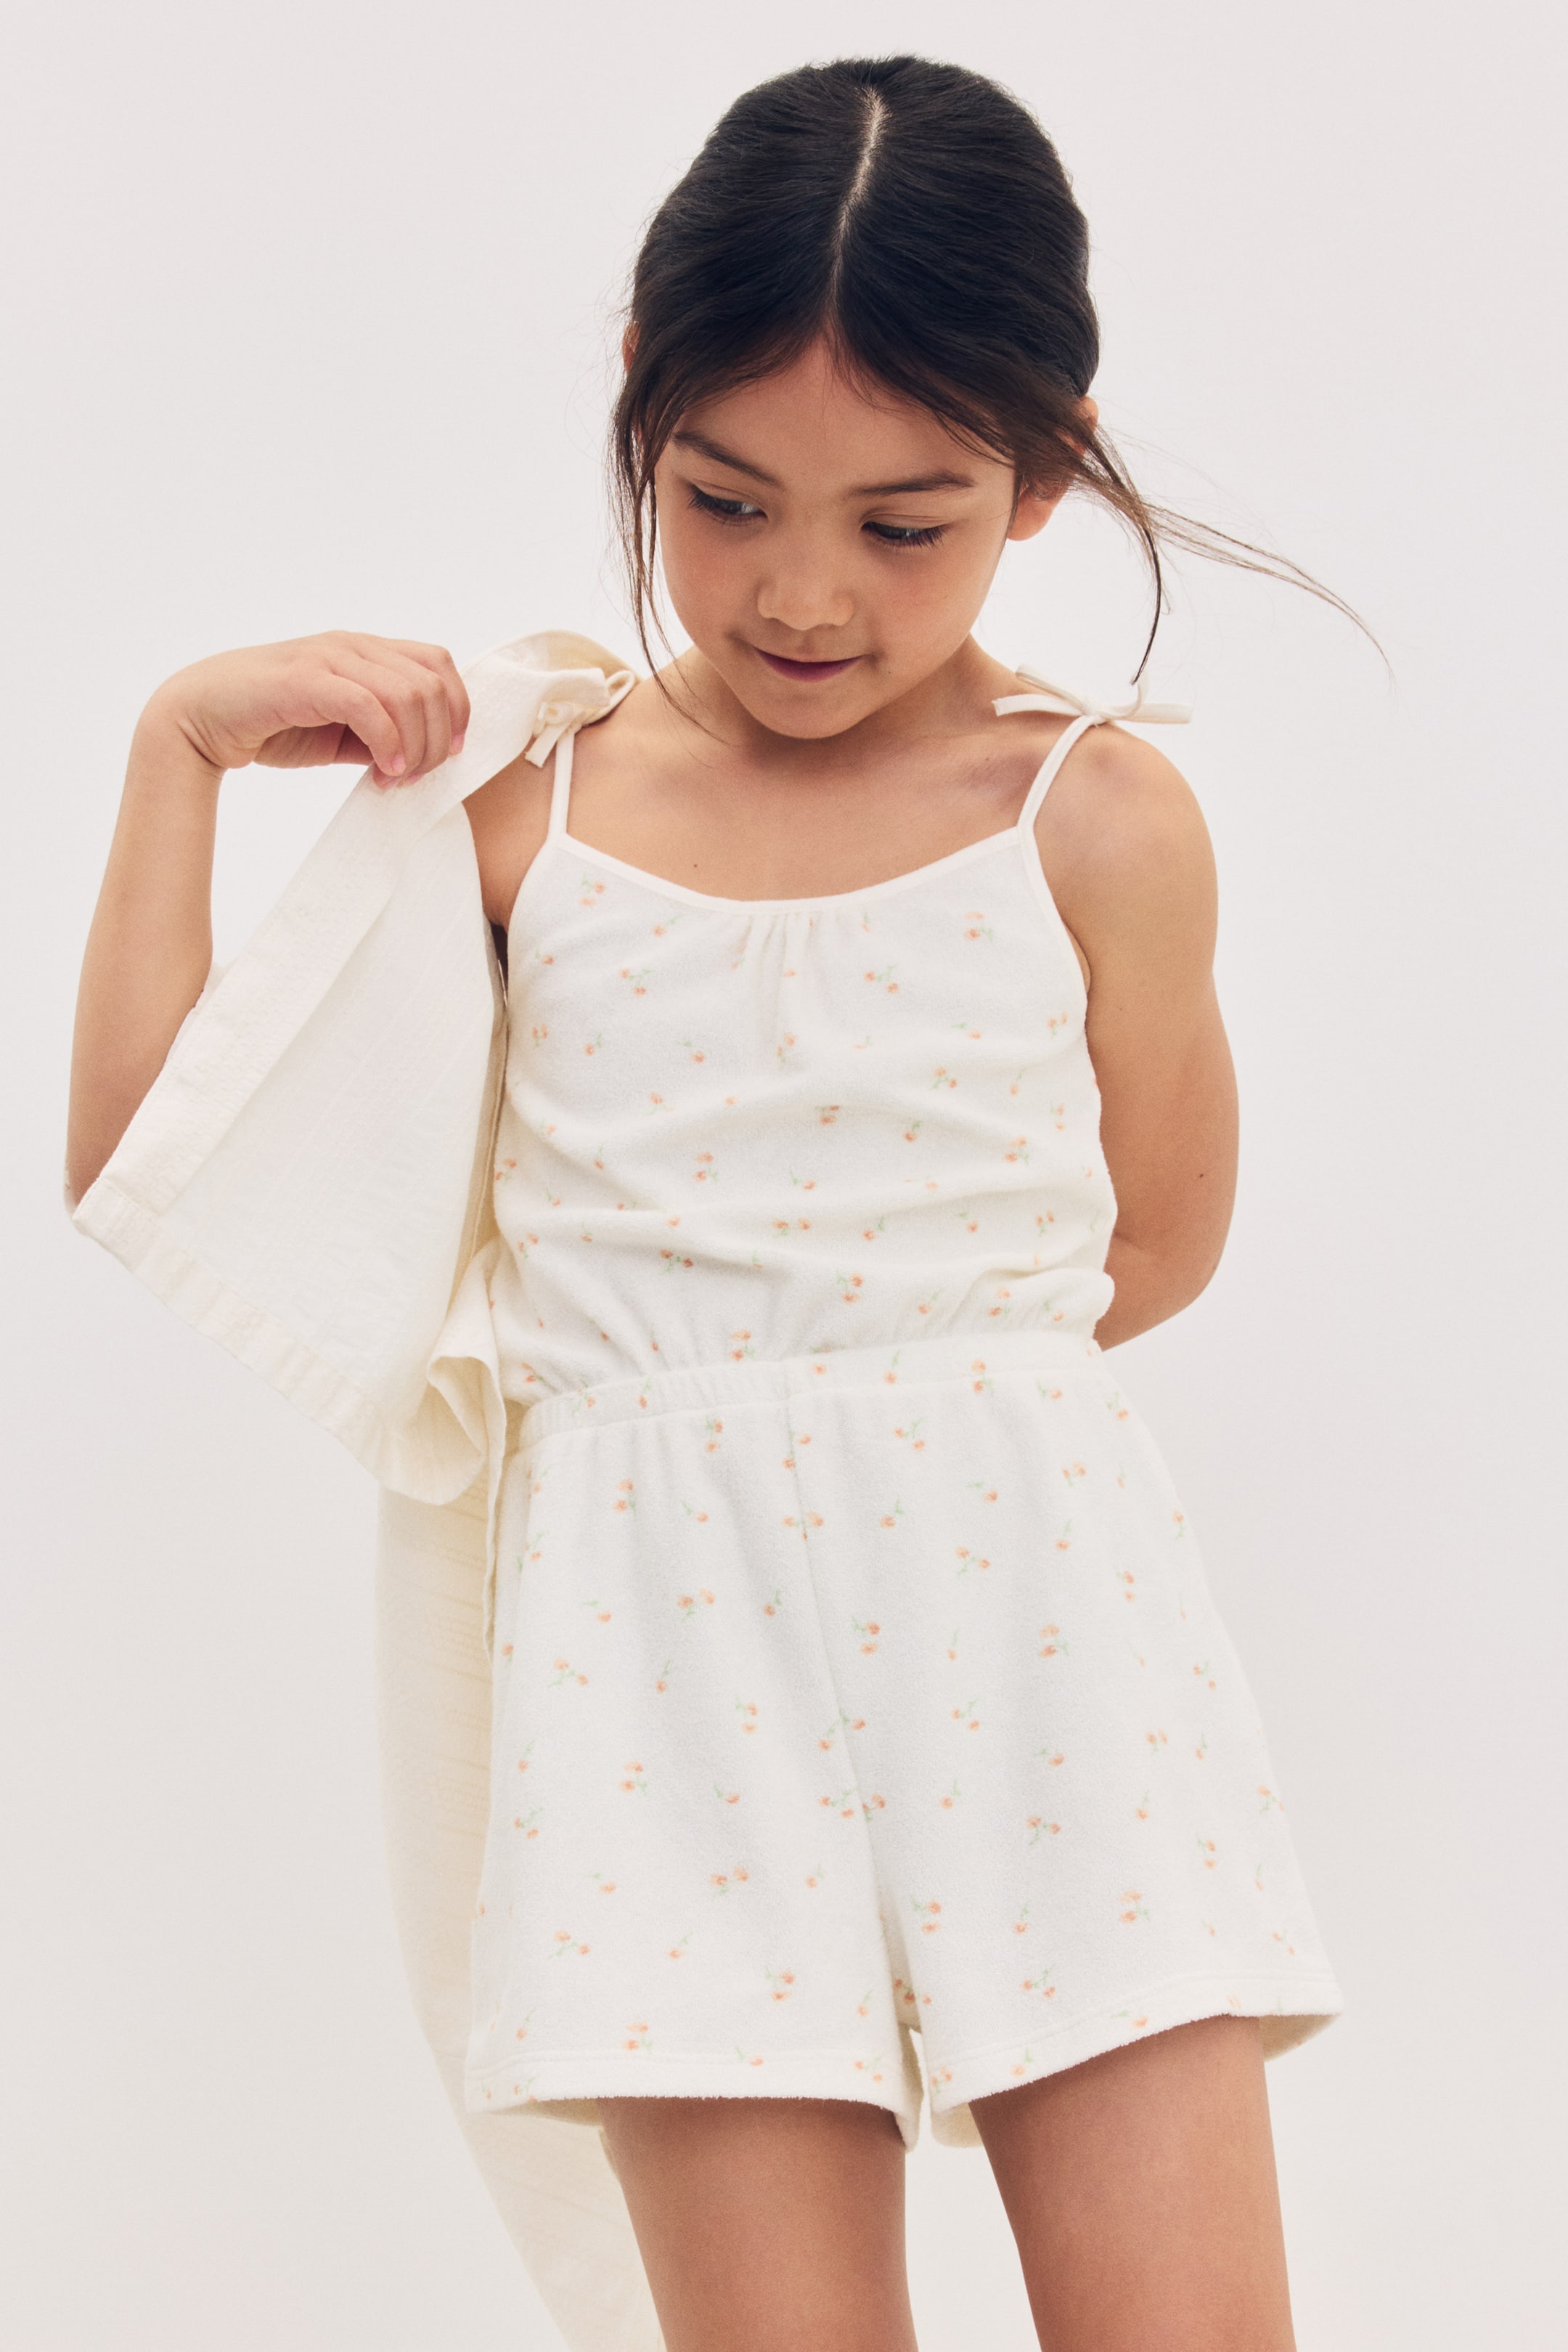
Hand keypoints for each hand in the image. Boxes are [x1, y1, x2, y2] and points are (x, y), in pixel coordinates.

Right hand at [142, 631, 470, 788]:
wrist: (202, 719)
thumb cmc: (270, 725)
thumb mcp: (341, 733)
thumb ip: (380, 734)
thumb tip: (421, 757)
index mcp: (364, 651)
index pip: (438, 665)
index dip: (456, 711)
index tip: (446, 756)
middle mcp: (352, 645)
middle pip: (432, 685)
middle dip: (438, 740)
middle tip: (415, 778)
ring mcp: (328, 657)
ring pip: (409, 695)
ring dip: (415, 747)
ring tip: (396, 779)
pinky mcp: (306, 678)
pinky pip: (369, 706)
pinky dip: (388, 743)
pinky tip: (383, 771)